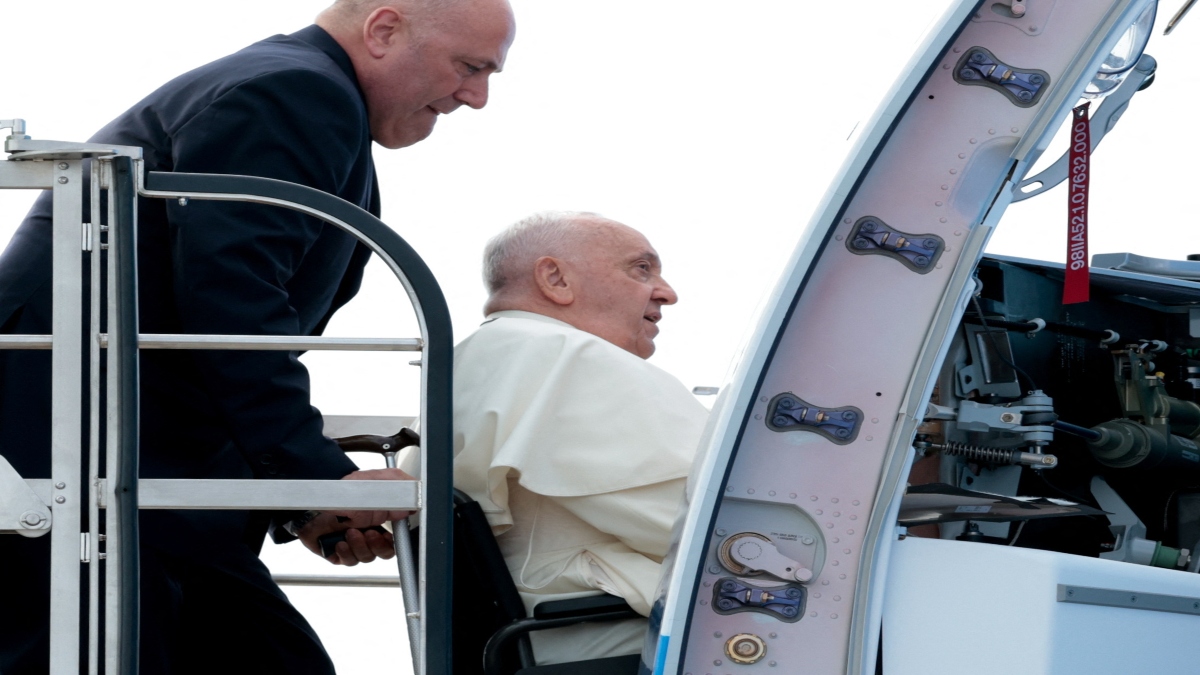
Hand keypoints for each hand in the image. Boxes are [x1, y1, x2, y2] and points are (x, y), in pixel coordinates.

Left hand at [297, 468, 414, 565]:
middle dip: (379, 545)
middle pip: (385, 552)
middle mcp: (370, 531)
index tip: (390, 535)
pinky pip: (349, 561)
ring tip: (351, 532)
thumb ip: (403, 489)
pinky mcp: (340, 552)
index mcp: (383, 517)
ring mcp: (355, 542)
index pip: (398, 539)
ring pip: (367, 557)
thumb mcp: (381, 481)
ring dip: (361, 545)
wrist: (314, 499)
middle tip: (371, 532)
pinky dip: (346, 552)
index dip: (395, 541)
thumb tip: (415, 505)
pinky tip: (340, 541)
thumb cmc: (346, 490)